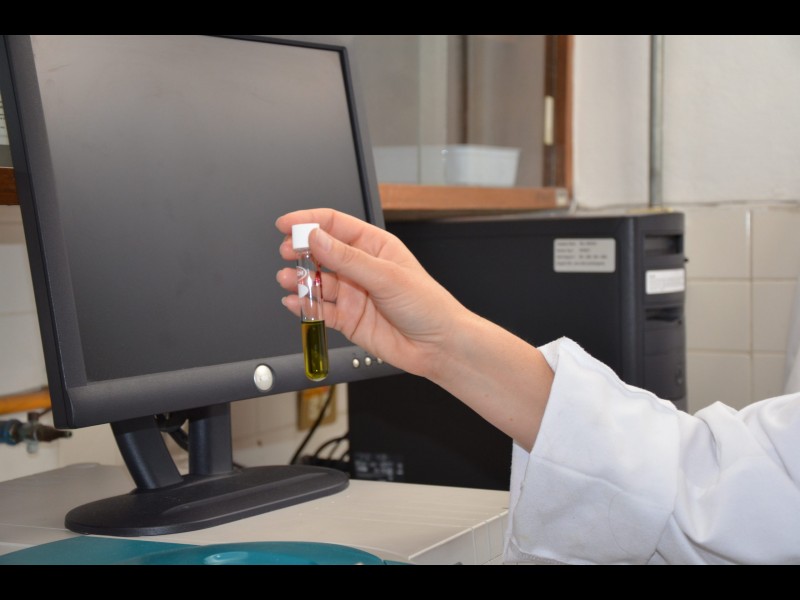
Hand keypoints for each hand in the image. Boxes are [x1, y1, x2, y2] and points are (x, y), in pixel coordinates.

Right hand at [276, 208, 469, 379]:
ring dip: (299, 279)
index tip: (286, 224)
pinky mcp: (348, 319)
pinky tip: (294, 302)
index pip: (335, 225)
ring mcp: (353, 293)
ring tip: (287, 279)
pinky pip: (319, 309)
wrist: (438, 346)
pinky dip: (304, 305)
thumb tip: (317, 238)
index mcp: (374, 246)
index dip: (308, 222)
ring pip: (317, 281)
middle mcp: (361, 268)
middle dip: (300, 250)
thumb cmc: (428, 305)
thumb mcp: (386, 276)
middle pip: (321, 252)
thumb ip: (347, 259)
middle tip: (287, 252)